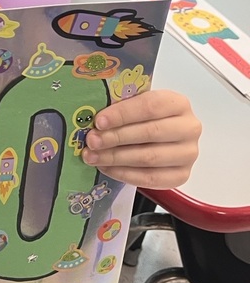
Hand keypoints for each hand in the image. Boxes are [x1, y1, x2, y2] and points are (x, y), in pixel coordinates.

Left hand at [82, 89, 200, 187]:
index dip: (122, 114)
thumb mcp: (136, 105)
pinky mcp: (182, 175)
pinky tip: (106, 168)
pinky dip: (124, 174)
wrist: (163, 139)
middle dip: (116, 137)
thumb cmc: (145, 118)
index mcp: (178, 103)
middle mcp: (189, 128)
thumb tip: (95, 119)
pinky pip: (151, 178)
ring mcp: (188, 154)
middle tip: (92, 141)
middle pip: (150, 133)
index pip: (149, 106)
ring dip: (116, 158)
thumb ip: (122, 107)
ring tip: (93, 156)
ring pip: (149, 157)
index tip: (99, 122)